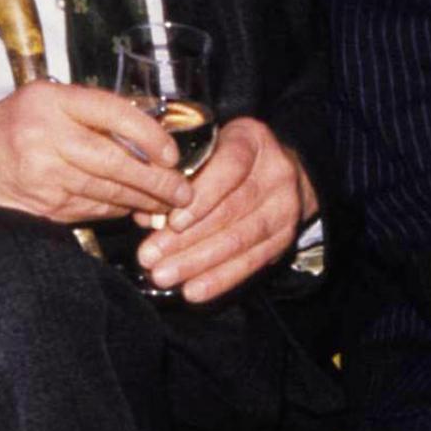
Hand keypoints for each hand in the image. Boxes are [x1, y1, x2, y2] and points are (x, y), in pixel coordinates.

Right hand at [0, 83, 193, 223]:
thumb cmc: (10, 125)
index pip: (116, 114)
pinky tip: (133, 210)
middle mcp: (46, 137)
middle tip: (184, 190)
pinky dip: (116, 211)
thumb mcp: (46, 100)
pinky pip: (90, 210)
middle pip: (117, 162)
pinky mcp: (41, 207)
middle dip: (158, 181)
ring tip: (168, 203)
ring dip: (143, 201)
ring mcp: (42, 176)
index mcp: (51, 101)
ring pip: (108, 192)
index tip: (171, 152)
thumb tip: (152, 134)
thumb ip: (92, 112)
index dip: (152, 135)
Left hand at [135, 116, 315, 303]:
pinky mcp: (284, 237)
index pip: (230, 167)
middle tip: (150, 257)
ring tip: (163, 276)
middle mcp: (275, 172)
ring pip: (238, 240)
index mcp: (251, 140)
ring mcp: (283, 207)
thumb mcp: (209, 148)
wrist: (284, 173)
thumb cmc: (230, 157)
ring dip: (197, 262)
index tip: (171, 220)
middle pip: (230, 210)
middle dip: (185, 238)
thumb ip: (179, 176)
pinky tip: (193, 290)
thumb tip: (146, 216)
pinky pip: (250, 263)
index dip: (201, 197)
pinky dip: (219, 279)